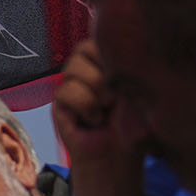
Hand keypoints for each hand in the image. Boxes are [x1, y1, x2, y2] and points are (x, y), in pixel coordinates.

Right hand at [51, 41, 147, 195]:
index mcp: (107, 64)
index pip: (98, 39)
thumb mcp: (136, 90)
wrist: (119, 156)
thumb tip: (116, 51)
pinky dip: (84, 106)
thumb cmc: (133, 126)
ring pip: (73, 68)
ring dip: (94, 90)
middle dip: (102, 72)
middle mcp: (87, 72)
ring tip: (105, 109)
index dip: (108, 52)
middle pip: (82, 49)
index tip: (123, 75)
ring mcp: (72, 87)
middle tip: (115, 96)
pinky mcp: (60, 105)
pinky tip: (94, 120)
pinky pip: (65, 91)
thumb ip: (124, 67)